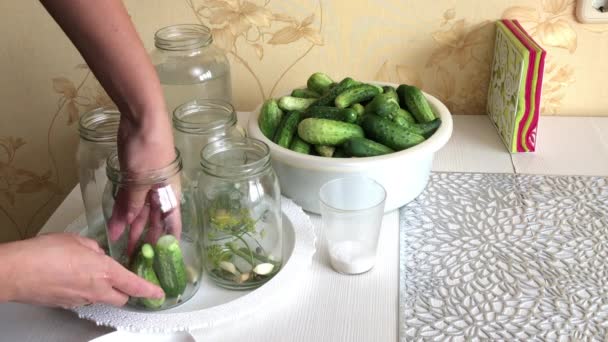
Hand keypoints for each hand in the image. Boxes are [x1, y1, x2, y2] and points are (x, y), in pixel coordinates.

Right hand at [3, 233, 163, 307]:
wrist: (15, 272)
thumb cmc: (44, 253)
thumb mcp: (77, 240)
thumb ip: (94, 247)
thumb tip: (97, 252)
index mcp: (105, 272)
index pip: (135, 285)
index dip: (149, 290)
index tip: (158, 292)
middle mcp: (96, 290)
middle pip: (122, 297)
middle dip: (127, 291)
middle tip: (128, 281)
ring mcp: (80, 300)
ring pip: (102, 298)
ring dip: (104, 289)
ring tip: (91, 273)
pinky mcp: (66, 304)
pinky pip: (83, 298)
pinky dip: (84, 290)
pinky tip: (74, 277)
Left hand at [107, 114, 182, 255]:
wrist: (143, 121)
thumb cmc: (150, 151)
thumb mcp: (140, 182)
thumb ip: (132, 205)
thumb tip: (126, 226)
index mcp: (170, 196)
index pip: (172, 226)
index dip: (167, 244)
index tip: (160, 261)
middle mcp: (160, 194)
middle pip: (152, 221)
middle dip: (143, 238)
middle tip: (133, 257)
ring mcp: (147, 185)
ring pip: (138, 212)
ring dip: (129, 227)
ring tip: (118, 244)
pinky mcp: (133, 178)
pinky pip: (128, 200)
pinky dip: (122, 211)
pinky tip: (114, 224)